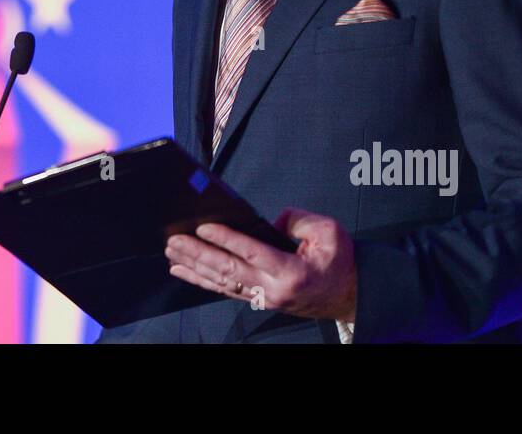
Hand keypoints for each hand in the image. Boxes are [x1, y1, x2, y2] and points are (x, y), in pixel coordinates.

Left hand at [165, 207, 356, 321]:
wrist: (348, 295)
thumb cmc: (339, 261)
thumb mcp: (328, 232)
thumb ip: (297, 221)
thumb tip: (269, 221)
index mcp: (292, 272)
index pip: (252, 253)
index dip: (226, 239)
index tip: (204, 226)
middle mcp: (273, 289)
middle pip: (228, 270)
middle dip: (199, 254)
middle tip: (176, 240)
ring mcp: (263, 297)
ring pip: (222, 283)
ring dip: (194, 267)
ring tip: (173, 253)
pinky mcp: (258, 299)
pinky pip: (224, 290)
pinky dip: (201, 280)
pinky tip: (183, 271)